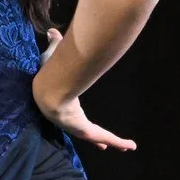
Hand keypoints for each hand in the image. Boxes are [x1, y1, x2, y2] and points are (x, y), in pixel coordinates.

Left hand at [32, 28, 136, 151]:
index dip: (79, 119)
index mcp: (62, 107)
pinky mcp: (87, 131)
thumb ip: (55, 45)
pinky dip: (119, 142)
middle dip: (96, 140)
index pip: (73, 115)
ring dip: (113, 142)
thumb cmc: (49, 73)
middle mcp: (70, 121)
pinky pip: (106, 138)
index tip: (83, 123)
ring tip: (127, 147)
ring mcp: (79, 129)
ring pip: (99, 138)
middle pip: (86, 132)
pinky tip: (130, 146)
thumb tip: (53, 32)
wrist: (50, 89)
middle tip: (103, 146)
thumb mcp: (53, 56)